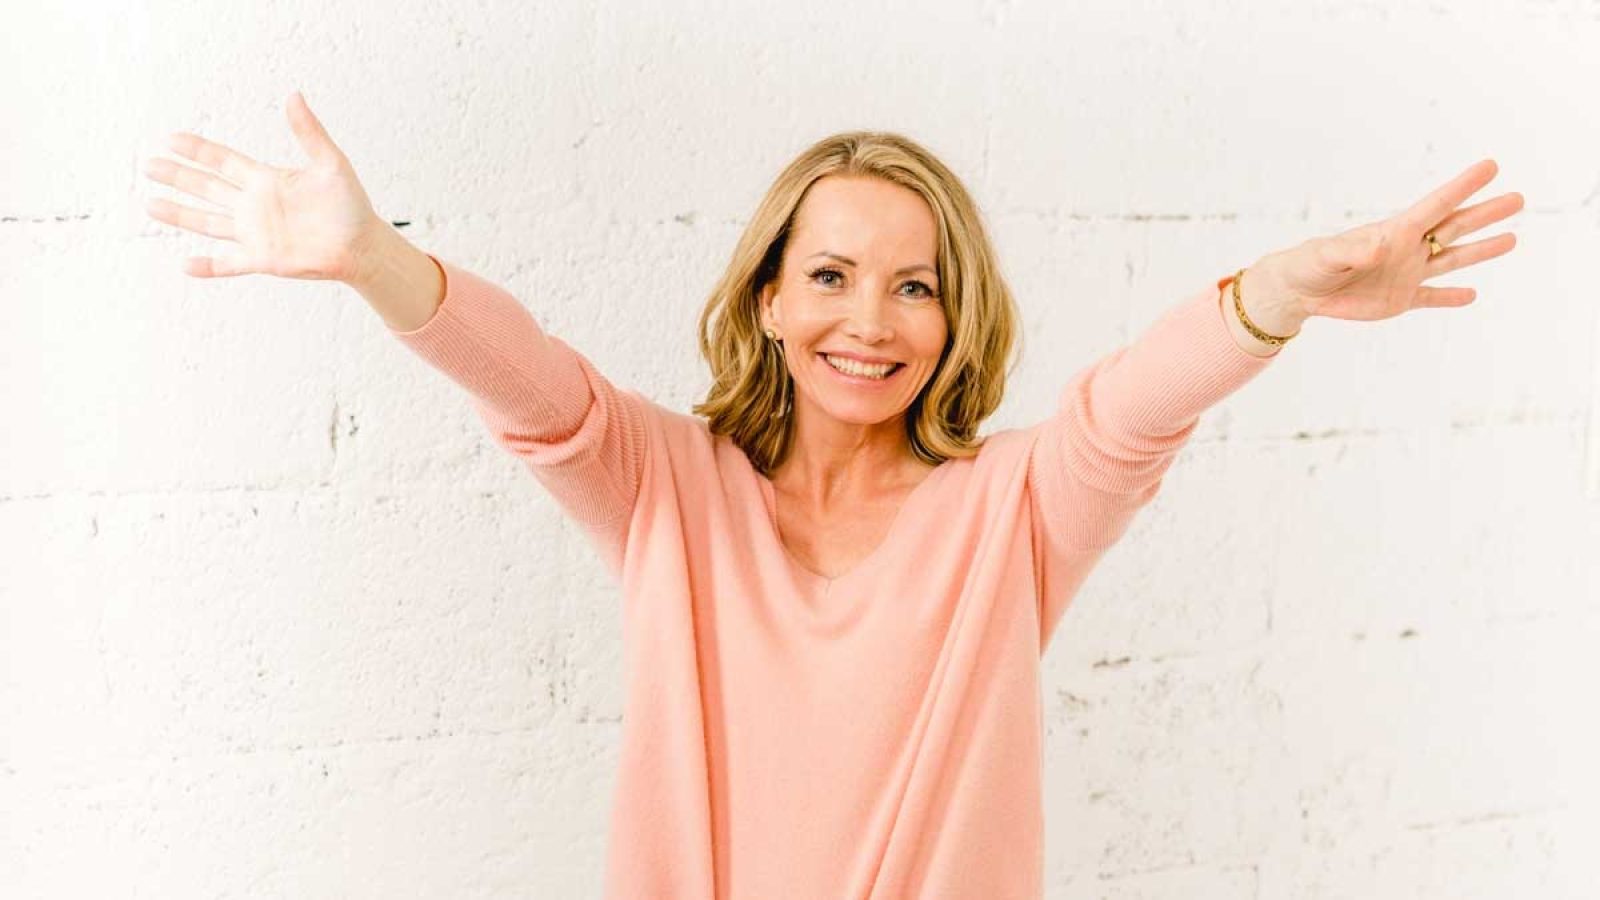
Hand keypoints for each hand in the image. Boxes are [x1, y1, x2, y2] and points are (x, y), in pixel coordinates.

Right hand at [142, 90, 384, 281]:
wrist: (362, 245)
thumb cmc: (351, 206)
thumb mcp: (331, 164)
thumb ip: (309, 132)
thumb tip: (294, 96)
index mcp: (266, 180)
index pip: (223, 161)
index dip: (198, 150)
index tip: (171, 139)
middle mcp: (255, 205)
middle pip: (207, 187)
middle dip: (178, 176)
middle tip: (149, 165)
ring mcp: (256, 233)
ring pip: (208, 222)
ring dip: (180, 214)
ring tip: (151, 205)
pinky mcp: (264, 259)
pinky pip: (230, 263)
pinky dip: (209, 266)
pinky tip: (186, 265)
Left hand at [1257, 159, 1523, 322]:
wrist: (1298, 290)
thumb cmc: (1309, 265)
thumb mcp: (1327, 256)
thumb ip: (1352, 250)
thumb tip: (1379, 247)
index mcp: (1393, 232)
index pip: (1435, 205)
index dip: (1463, 186)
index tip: (1491, 166)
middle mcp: (1406, 249)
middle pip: (1453, 228)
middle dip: (1485, 214)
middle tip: (1518, 198)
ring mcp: (1405, 273)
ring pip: (1451, 259)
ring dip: (1481, 250)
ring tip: (1512, 239)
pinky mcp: (1398, 299)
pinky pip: (1431, 297)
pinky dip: (1450, 297)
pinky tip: (1472, 295)